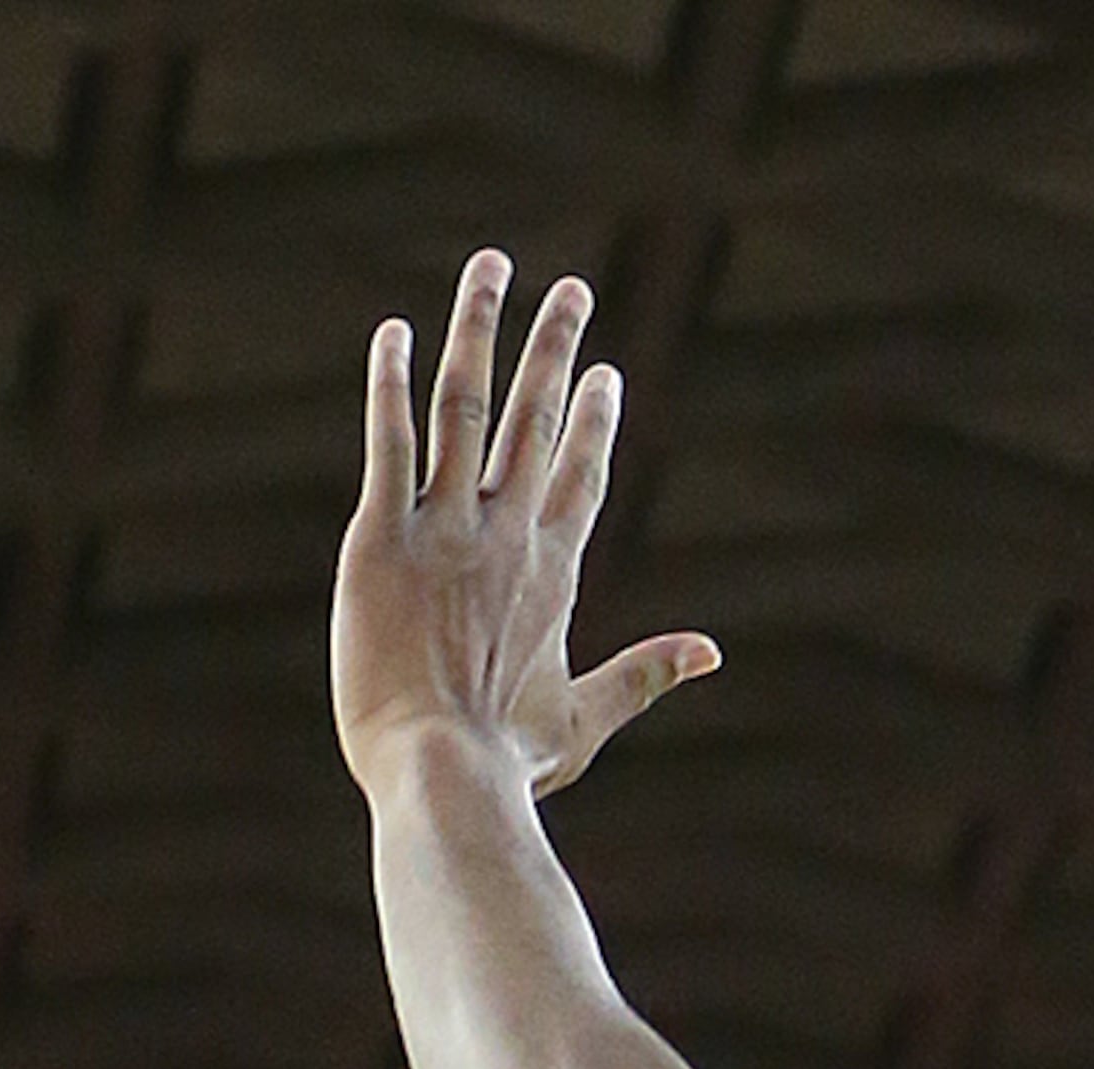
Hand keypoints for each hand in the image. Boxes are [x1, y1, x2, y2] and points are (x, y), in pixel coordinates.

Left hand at [335, 248, 715, 799]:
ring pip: (466, 405)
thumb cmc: (506, 763)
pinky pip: (390, 440)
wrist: (443, 775)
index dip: (593, 423)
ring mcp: (445, 528)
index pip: (580, 477)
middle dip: (554, 349)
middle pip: (536, 419)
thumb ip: (644, 675)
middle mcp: (506, 534)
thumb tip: (712, 652)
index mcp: (553, 575)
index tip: (603, 374)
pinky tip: (394, 332)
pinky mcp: (381, 537)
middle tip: (569, 290)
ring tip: (493, 268)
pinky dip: (390, 382)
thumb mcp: (584, 722)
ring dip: (481, 329)